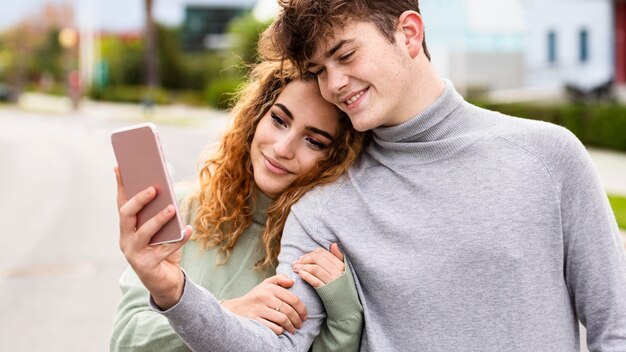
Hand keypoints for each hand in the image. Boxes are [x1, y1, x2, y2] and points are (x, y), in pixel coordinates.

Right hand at [115, 166, 191, 309]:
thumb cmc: (163, 251)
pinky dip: (178, 239)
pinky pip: (164, 250)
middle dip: (139, 200)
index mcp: (127, 228)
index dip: (120, 186)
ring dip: (158, 219)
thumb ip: (158, 214)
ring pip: (143, 233)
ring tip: (172, 208)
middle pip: (126, 216)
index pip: (121, 203)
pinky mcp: (147, 267)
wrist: (166, 283)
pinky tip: (189, 229)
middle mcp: (125, 240)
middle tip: (154, 188)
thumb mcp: (160, 231)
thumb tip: (165, 191)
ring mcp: (134, 254)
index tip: (120, 167)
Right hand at [221, 274, 307, 334]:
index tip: (304, 316)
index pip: (293, 299)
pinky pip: (274, 328)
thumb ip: (279, 279)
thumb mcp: (265, 284)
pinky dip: (281, 331)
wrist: (234, 309)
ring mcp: (259, 309)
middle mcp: (264, 297)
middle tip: (300, 324)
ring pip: (283, 319)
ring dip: (291, 327)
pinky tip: (282, 331)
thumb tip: (292, 281)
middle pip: (289, 310)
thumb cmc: (254, 297)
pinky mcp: (254, 321)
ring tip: (293, 329)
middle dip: (298, 320)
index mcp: (269, 288)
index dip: (302, 309)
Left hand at [292, 243, 344, 287]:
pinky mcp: (328, 292)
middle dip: (304, 259)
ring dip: (302, 266)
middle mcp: (338, 272)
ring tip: (294, 268)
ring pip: (315, 268)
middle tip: (295, 262)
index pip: (323, 253)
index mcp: (341, 265)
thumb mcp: (345, 272)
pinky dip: (306, 276)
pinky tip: (299, 274)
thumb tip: (333, 244)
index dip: (310, 254)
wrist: (348, 308)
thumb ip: (339, 257)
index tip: (302, 257)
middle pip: (317, 259)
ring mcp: (333, 282)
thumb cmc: (344, 288)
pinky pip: (315, 281)